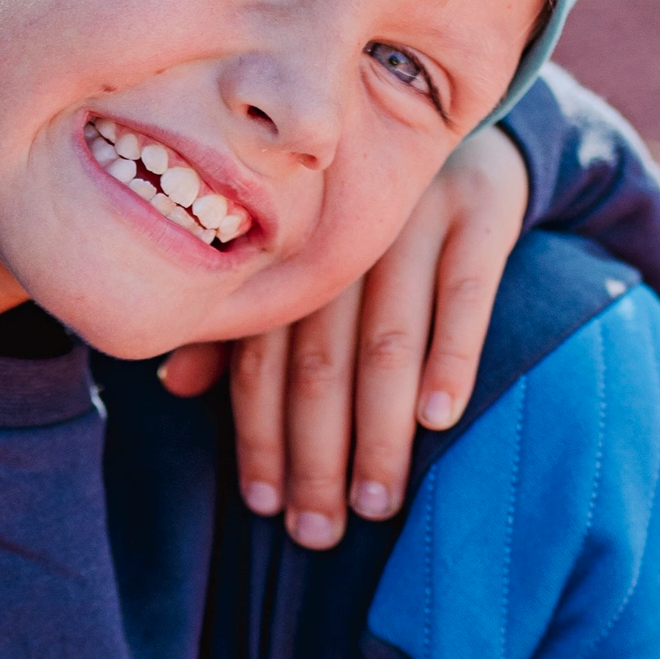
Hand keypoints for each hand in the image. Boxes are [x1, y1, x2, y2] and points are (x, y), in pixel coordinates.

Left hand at [159, 120, 530, 547]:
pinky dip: (452, 356)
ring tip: (377, 504)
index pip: (261, 359)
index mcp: (288, 254)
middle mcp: (341, 236)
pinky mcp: (482, 208)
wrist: (468, 124)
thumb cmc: (368, 218)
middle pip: (319, 363)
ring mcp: (411, 218)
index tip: (262, 509)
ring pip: (386, 342)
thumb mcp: (301, 259)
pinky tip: (438, 421)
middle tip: (319, 534)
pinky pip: (465, 291)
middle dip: (316, 459)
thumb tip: (176, 386)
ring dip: (379, 433)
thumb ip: (244, 324)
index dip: (258, 438)